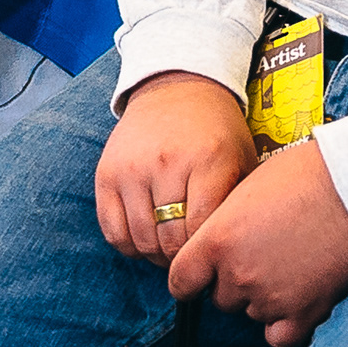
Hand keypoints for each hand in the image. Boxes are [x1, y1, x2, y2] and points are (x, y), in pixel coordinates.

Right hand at [93, 73, 256, 267]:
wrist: (176, 87)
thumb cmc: (216, 132)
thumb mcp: (241, 159)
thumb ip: (238, 204)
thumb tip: (230, 254)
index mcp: (209, 161)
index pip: (201, 230)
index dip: (205, 251)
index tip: (210, 253)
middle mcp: (167, 163)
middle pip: (169, 241)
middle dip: (181, 259)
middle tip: (189, 257)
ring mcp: (132, 168)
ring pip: (140, 241)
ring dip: (156, 255)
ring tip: (168, 249)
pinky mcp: (106, 173)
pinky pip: (112, 231)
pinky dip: (129, 245)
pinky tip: (145, 238)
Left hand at [166, 139, 347, 346]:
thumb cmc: (306, 175)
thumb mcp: (247, 190)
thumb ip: (225, 226)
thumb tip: (221, 244)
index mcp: (217, 240)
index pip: (181, 280)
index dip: (190, 279)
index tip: (198, 279)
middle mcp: (238, 274)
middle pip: (220, 298)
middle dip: (234, 282)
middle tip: (262, 257)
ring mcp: (270, 298)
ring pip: (251, 314)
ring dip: (262, 298)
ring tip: (288, 267)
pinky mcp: (304, 314)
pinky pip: (279, 337)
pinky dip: (284, 323)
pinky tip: (296, 300)